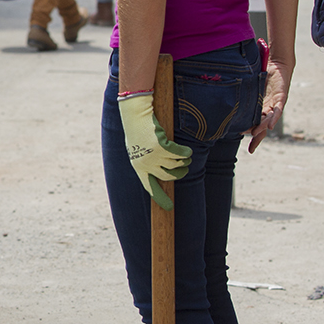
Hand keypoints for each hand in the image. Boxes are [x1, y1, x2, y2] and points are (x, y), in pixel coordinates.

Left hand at [117, 92, 191, 210]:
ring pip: (177, 164)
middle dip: (180, 172)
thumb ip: (146, 161)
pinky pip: (181, 154)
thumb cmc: (137, 130)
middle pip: (170, 176)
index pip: (150, 187)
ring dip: (184, 160)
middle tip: (185, 167)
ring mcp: (154, 157)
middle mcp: (146, 165)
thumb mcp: (138, 149)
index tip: (168, 208)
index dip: (160, 198)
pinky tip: (187, 150)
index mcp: (138, 167)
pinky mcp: (162, 147)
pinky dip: (186, 152)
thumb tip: (161, 173)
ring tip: (185, 154)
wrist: (136, 114)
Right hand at [246, 60, 292, 151]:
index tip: (250, 150)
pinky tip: (270, 125)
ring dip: (262, 127)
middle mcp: (268, 109)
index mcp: (261, 108)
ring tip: (254, 133)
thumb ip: (239, 89)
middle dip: (257, 135)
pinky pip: (278, 110)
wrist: (278, 62)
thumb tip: (220, 90)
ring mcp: (275, 104)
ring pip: (268, 119)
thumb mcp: (249, 84)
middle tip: (249, 144)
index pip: (257, 125)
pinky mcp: (281, 98)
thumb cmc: (263, 71)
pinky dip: (274, 118)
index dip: (255, 138)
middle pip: (263, 126)